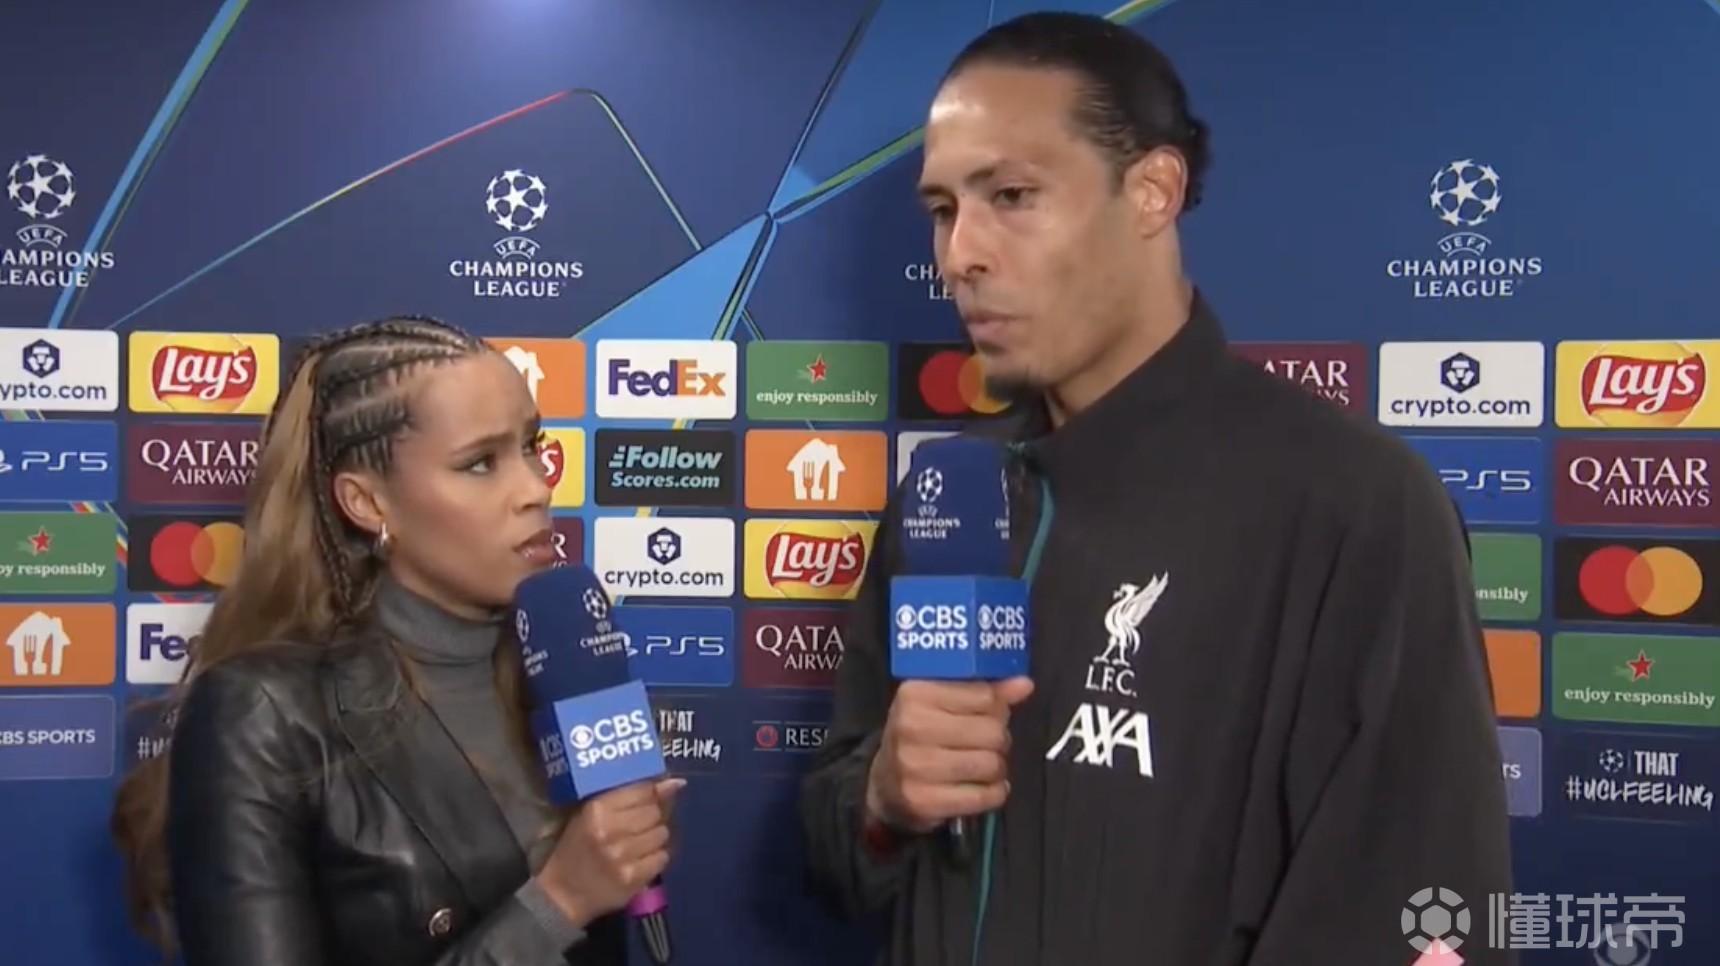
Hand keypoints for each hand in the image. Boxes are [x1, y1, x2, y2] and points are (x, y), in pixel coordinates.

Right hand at [536, 778, 684, 926]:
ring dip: (655, 837)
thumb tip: (675, 782)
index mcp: (597, 810)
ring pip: (662, 834)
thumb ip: (628, 795)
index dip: (653, 792)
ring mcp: (623, 856)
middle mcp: (611, 830)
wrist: (563, 894)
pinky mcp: (633, 878)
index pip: (643, 791)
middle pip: (655, 812)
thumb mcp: (590, 815)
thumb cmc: (576, 848)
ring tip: (639, 843)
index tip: (654, 796)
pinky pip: (662, 857)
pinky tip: (641, 860)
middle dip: (653, 816)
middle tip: (641, 824)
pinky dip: (655, 857)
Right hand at [865, 677, 1033, 833]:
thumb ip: (984, 690)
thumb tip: (1024, 684)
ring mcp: (916, 766)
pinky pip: (985, 796)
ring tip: (980, 764)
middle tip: (984, 743)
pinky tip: (980, 786)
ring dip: (996, 767)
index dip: (996, 706)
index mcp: (915, 693)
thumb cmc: (920, 735)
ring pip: (992, 764)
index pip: (985, 695)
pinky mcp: (924, 800)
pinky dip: (992, 793)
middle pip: (992, 731)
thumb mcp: (942, 703)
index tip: (987, 714)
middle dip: (997, 739)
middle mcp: (912, 727)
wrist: (885, 783)